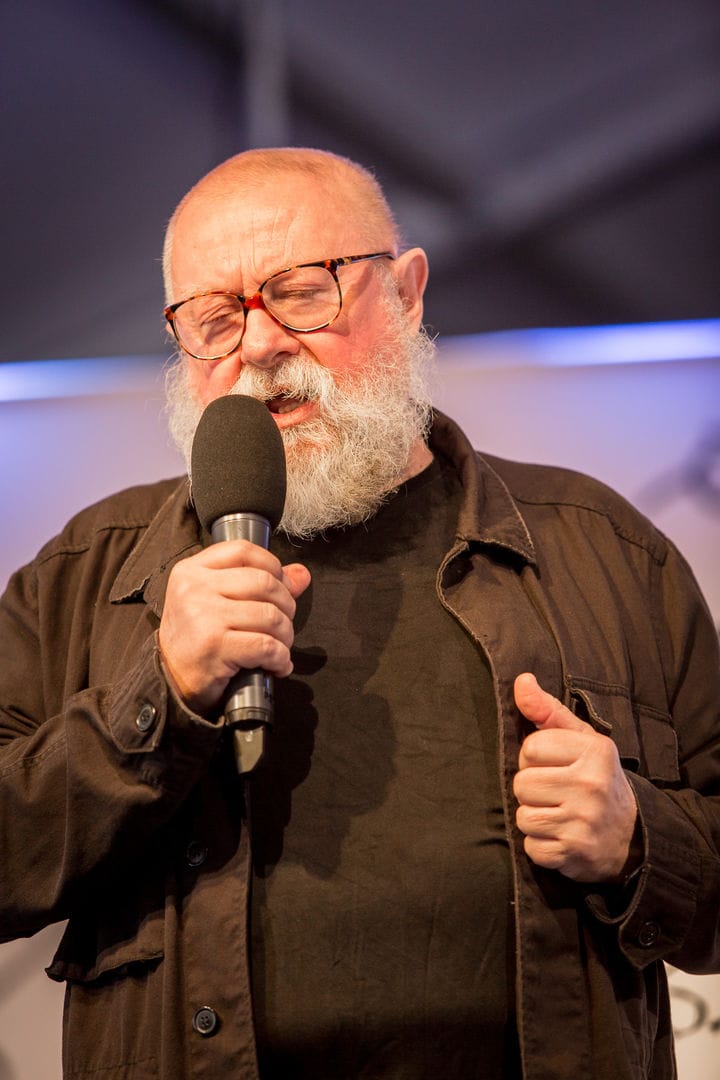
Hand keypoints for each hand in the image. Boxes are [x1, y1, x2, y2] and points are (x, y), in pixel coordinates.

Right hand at [159, 540, 310, 714]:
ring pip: (270, 615)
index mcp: (192, 570)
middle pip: (264, 582)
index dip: (273, 567)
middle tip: (283, 624)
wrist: (171, 681)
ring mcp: (203, 617)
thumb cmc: (196, 639)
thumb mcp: (217, 601)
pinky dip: (280, 658)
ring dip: (285, 635)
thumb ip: (259, 583)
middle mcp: (194, 588)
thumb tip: (301, 574)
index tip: (281, 588)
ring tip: (280, 646)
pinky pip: (266, 645)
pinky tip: (276, 665)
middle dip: (286, 605)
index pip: (244, 550)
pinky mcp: (214, 647)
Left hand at [513, 672, 637, 882]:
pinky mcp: (575, 853)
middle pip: (522, 784)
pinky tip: (560, 837)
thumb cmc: (595, 778)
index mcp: (594, 751)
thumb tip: (521, 681)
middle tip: (555, 793)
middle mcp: (592, 785)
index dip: (534, 758)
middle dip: (532, 790)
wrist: (632, 835)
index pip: (530, 748)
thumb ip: (547, 710)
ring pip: (523, 817)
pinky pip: (532, 848)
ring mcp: (584, 821)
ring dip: (534, 818)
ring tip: (557, 814)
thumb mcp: (580, 739)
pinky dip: (541, 846)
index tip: (553, 765)